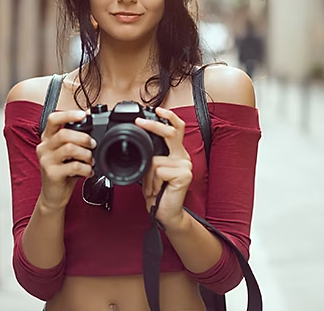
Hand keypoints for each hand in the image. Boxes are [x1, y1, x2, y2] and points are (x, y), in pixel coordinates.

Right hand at [36, 110, 96, 211]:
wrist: (53, 195)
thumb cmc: (63, 171)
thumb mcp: (67, 152)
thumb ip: (74, 136)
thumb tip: (88, 116)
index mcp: (47, 138)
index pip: (53, 119)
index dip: (69, 115)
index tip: (84, 115)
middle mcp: (44, 147)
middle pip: (64, 133)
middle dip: (84, 138)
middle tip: (93, 145)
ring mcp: (46, 160)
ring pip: (70, 148)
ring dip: (86, 154)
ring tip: (90, 161)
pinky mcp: (51, 173)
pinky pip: (73, 166)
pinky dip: (86, 168)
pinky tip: (88, 172)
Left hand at [135, 107, 191, 229]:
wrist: (166, 213)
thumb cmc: (158, 192)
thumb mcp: (151, 171)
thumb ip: (151, 156)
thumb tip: (139, 143)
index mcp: (177, 153)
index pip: (176, 129)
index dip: (168, 117)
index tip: (157, 110)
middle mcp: (183, 157)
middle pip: (171, 133)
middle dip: (154, 125)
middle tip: (140, 122)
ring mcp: (185, 165)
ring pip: (156, 159)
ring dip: (147, 176)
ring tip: (151, 187)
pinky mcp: (184, 175)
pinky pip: (158, 172)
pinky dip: (152, 182)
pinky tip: (157, 190)